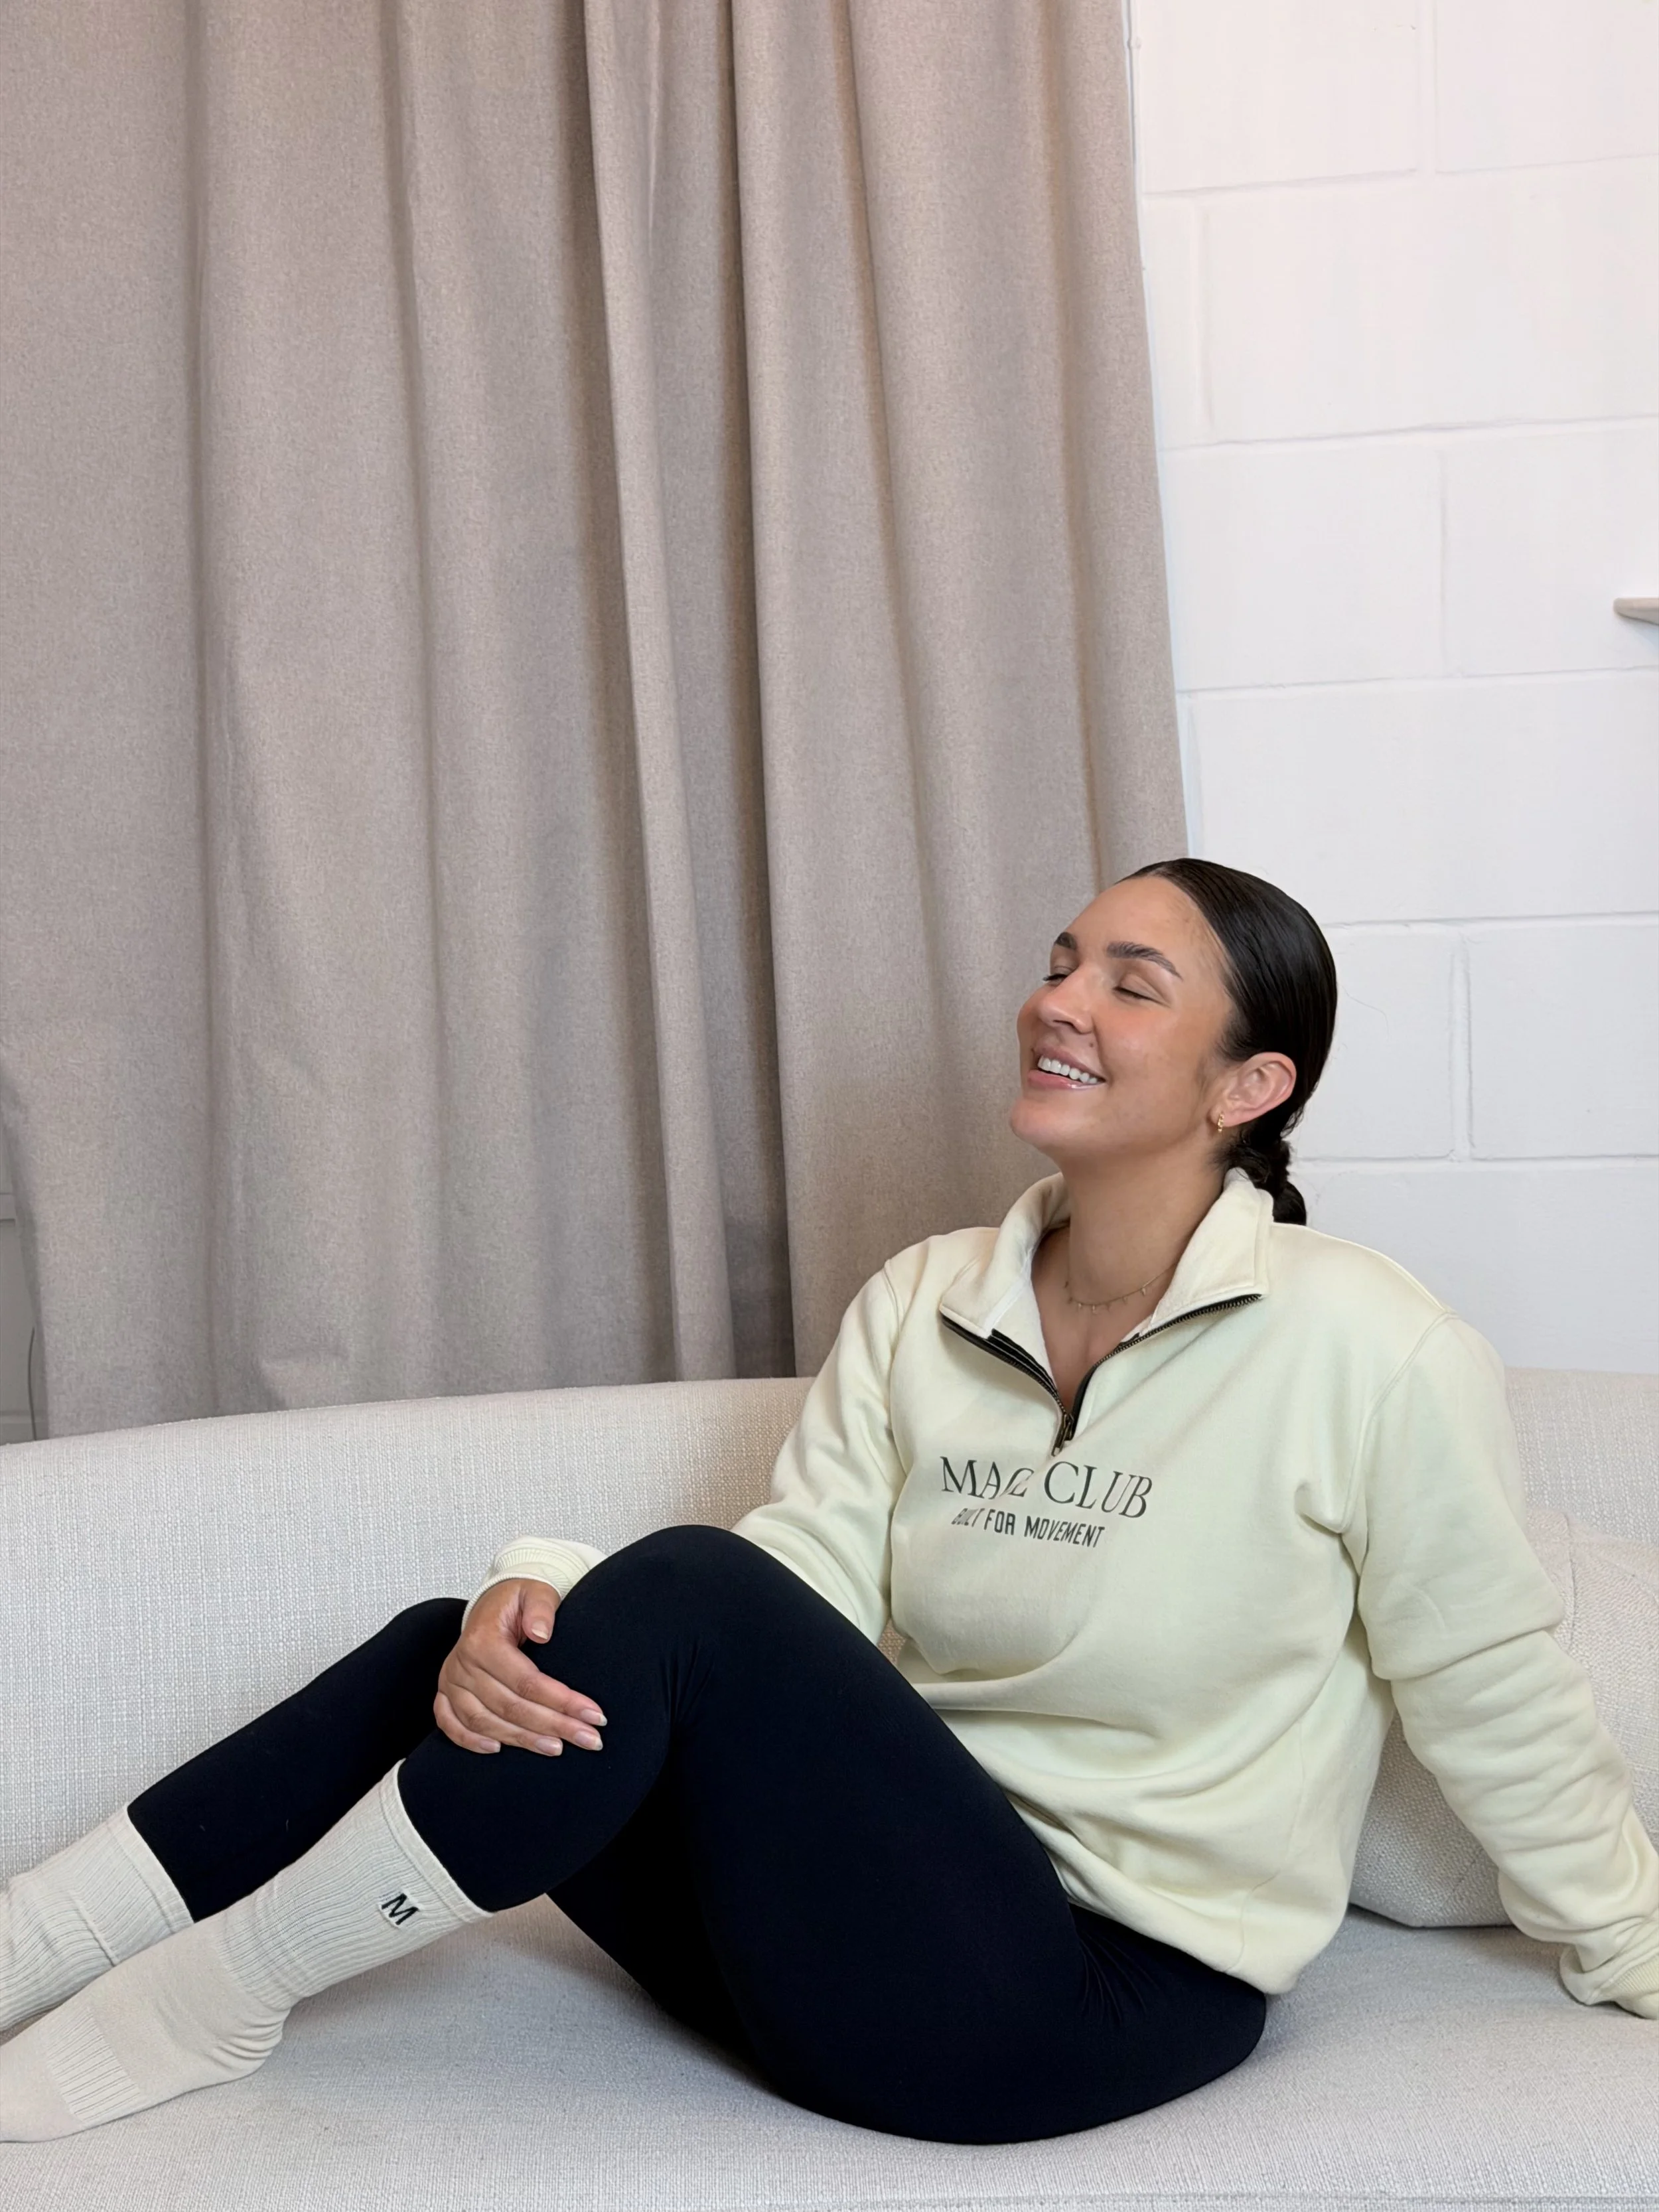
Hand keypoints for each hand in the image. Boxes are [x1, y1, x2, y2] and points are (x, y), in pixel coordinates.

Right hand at [434, 1577, 607, 1755]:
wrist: (493, 1601)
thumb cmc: (518, 1598)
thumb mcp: (536, 1592)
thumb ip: (541, 1608)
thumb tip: (542, 1633)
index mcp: (483, 1640)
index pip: (526, 1681)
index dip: (561, 1701)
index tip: (594, 1714)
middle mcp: (462, 1664)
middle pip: (510, 1706)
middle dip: (553, 1725)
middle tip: (590, 1739)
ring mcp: (451, 1681)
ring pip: (484, 1721)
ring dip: (521, 1739)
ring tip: (557, 1748)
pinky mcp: (446, 1693)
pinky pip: (450, 1723)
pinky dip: (470, 1740)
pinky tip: (497, 1749)